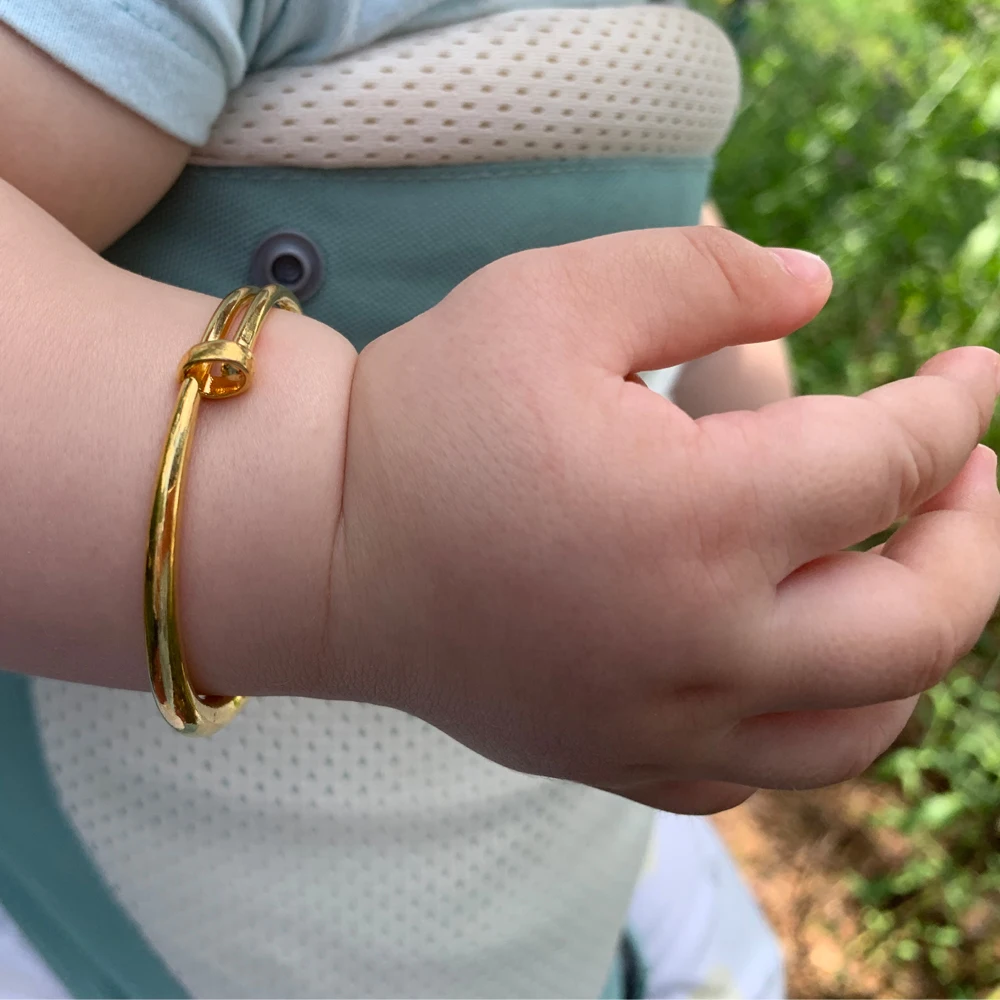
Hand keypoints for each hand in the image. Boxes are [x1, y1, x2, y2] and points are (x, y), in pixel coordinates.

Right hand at [328, 227, 999, 814]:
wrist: (320, 544)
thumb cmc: (426, 414)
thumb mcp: (556, 295)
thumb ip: (705, 274)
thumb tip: (821, 292)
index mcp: (691, 518)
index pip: (887, 466)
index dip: (952, 409)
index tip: (972, 375)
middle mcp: (697, 646)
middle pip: (919, 624)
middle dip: (975, 538)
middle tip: (966, 476)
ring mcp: (660, 723)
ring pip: (861, 728)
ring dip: (916, 644)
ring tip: (898, 569)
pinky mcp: (616, 761)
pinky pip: (760, 772)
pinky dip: (814, 715)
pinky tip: (788, 652)